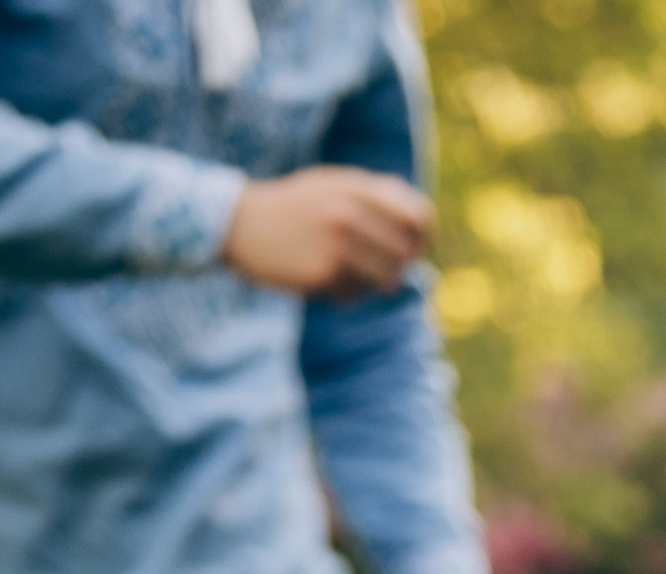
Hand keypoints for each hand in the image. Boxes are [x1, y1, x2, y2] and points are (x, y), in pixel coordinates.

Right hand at [222, 168, 431, 302]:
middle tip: (380, 271)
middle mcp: (351, 211)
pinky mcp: (323, 272)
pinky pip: (355, 295)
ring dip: (372, 285)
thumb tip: (421, 221)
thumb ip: (375, 197)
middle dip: (398, 268)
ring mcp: (337, 242)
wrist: (239, 223)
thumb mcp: (334, 186)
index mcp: (357, 186)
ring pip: (385, 280)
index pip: (418, 215)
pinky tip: (321, 279)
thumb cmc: (294, 207)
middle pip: (405, 254)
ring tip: (347, 274)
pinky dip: (345, 294)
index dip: (426, 238)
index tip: (417, 250)